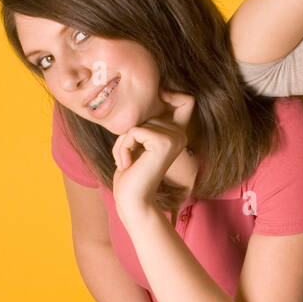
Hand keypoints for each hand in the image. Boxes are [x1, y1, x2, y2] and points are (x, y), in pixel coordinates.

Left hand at [112, 89, 195, 221]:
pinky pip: (133, 131)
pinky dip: (123, 148)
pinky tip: (128, 165)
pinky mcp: (163, 142)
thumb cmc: (131, 177)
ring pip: (136, 124)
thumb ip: (142, 124)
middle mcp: (180, 134)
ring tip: (128, 164)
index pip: (164, 103)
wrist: (133, 203)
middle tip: (128, 159)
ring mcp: (174, 138)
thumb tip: (144, 98)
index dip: (156, 104)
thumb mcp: (137, 144)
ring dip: (123, 144)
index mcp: (176, 134)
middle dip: (127, 136)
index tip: (142, 132)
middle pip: (143, 115)